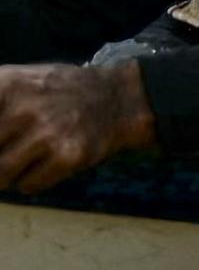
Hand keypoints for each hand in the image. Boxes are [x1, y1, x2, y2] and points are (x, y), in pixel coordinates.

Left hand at [0, 63, 154, 193]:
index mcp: (5, 85)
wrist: (117, 99)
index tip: (1, 142)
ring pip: (0, 176)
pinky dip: (32, 180)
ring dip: (8, 173)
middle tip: (12, 148)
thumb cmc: (55, 93)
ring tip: (26, 156)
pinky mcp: (68, 156)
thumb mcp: (14, 83)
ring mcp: (47, 133)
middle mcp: (24, 108)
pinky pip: (28, 186)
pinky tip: (48, 160)